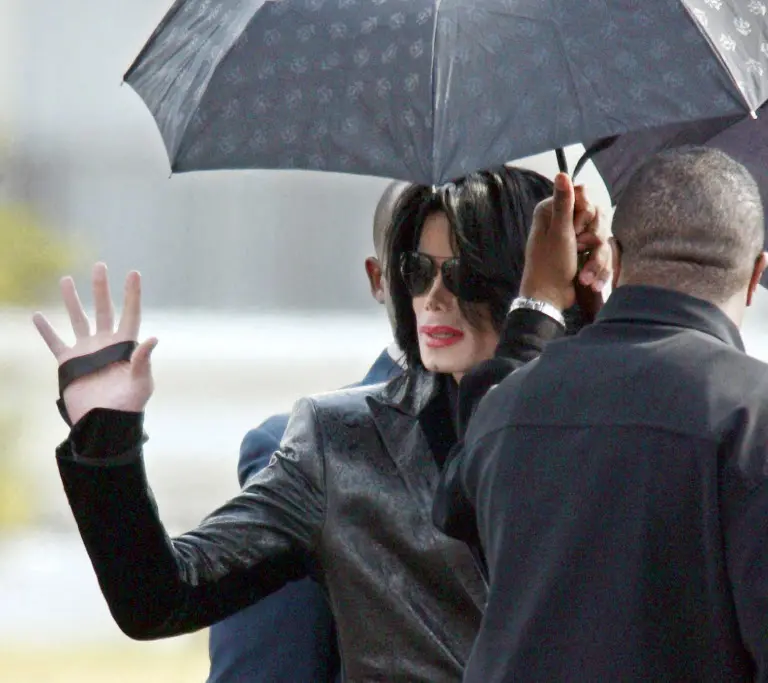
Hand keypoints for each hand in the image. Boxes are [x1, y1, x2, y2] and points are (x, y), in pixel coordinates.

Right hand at [32, 263, 157, 425]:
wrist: (104, 425)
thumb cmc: (128, 406)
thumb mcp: (141, 383)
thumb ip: (143, 360)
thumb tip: (153, 337)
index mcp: (126, 345)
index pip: (130, 313)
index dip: (132, 294)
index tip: (134, 273)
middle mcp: (106, 344)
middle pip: (104, 309)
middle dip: (101, 288)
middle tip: (99, 266)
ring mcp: (87, 352)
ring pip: (78, 319)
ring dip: (72, 301)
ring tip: (66, 280)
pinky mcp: (69, 364)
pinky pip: (55, 342)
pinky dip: (45, 330)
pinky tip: (37, 316)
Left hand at [519, 174, 610, 313]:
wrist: (550, 298)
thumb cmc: (551, 265)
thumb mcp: (560, 233)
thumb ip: (564, 203)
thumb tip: (562, 173)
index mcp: (550, 210)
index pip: (585, 197)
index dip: (586, 215)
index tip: (576, 231)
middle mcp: (561, 220)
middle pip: (597, 216)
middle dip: (593, 238)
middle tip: (579, 249)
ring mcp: (573, 237)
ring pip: (601, 237)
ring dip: (596, 259)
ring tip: (583, 274)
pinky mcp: (582, 252)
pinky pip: (601, 252)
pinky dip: (597, 268)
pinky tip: (588, 280)